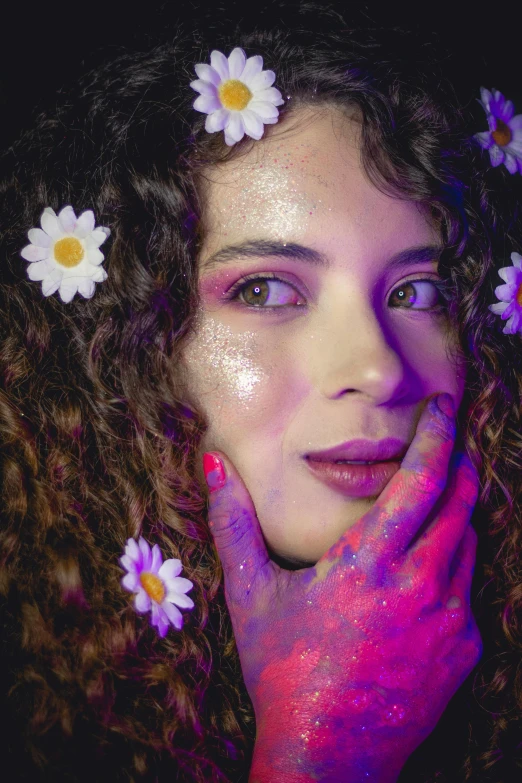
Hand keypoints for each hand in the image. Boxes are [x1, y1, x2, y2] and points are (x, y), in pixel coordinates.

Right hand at [204, 394, 482, 782]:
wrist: (326, 755)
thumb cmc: (282, 670)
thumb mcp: (250, 592)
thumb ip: (233, 522)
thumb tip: (213, 463)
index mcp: (369, 561)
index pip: (420, 479)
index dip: (437, 437)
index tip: (445, 409)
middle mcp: (420, 583)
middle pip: (459, 504)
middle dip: (459, 466)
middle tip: (450, 446)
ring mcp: (449, 620)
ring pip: (467, 545)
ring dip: (457, 516)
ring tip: (438, 503)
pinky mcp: (465, 651)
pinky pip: (467, 593)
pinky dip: (452, 571)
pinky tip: (425, 580)